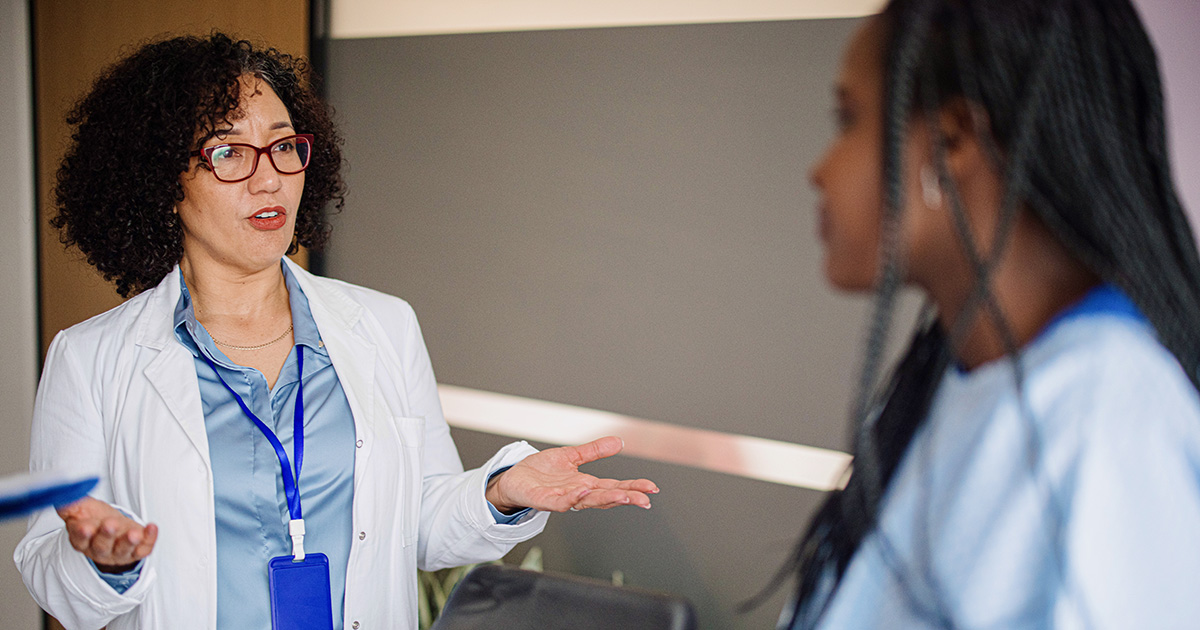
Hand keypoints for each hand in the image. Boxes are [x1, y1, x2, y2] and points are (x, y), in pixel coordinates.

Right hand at [56, 497, 157, 572]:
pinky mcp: (136, 552)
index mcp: (82, 540)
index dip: (82, 533)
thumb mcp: (81, 509)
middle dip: (107, 535)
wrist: (114, 530)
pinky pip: (143, 549)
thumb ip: (70, 503)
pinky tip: (152, 527)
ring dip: (129, 541)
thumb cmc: (95, 519)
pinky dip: (149, 539)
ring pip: (123, 550)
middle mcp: (99, 550)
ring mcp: (118, 553)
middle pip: (102, 546)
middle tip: (111, 524)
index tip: (85, 526)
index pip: (80, 539)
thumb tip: (61, 493)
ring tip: (134, 533)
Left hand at [485, 436, 658, 512]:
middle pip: (605, 497)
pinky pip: (560, 502)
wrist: (513, 479)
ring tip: (622, 495)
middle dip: (625, 497)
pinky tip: (584, 491)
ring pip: (586, 501)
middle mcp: (577, 494)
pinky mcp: (544, 500)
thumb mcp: (571, 456)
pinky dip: (573, 498)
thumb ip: (594, 450)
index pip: (614, 486)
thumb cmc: (540, 472)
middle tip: (644, 499)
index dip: (633, 487)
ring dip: (604, 499)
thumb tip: (618, 441)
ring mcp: (561, 498)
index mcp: (585, 484)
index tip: (651, 488)